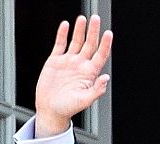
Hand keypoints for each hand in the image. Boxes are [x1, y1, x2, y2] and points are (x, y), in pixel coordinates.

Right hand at [34, 15, 112, 136]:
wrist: (50, 109)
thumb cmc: (68, 108)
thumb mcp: (85, 101)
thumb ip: (96, 90)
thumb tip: (106, 78)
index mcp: (89, 74)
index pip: (100, 55)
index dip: (105, 44)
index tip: (109, 33)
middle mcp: (80, 65)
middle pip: (89, 44)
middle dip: (93, 32)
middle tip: (96, 18)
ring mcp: (68, 61)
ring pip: (76, 42)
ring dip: (79, 30)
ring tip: (82, 19)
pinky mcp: (55, 61)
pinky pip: (60, 44)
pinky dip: (62, 34)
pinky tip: (66, 25)